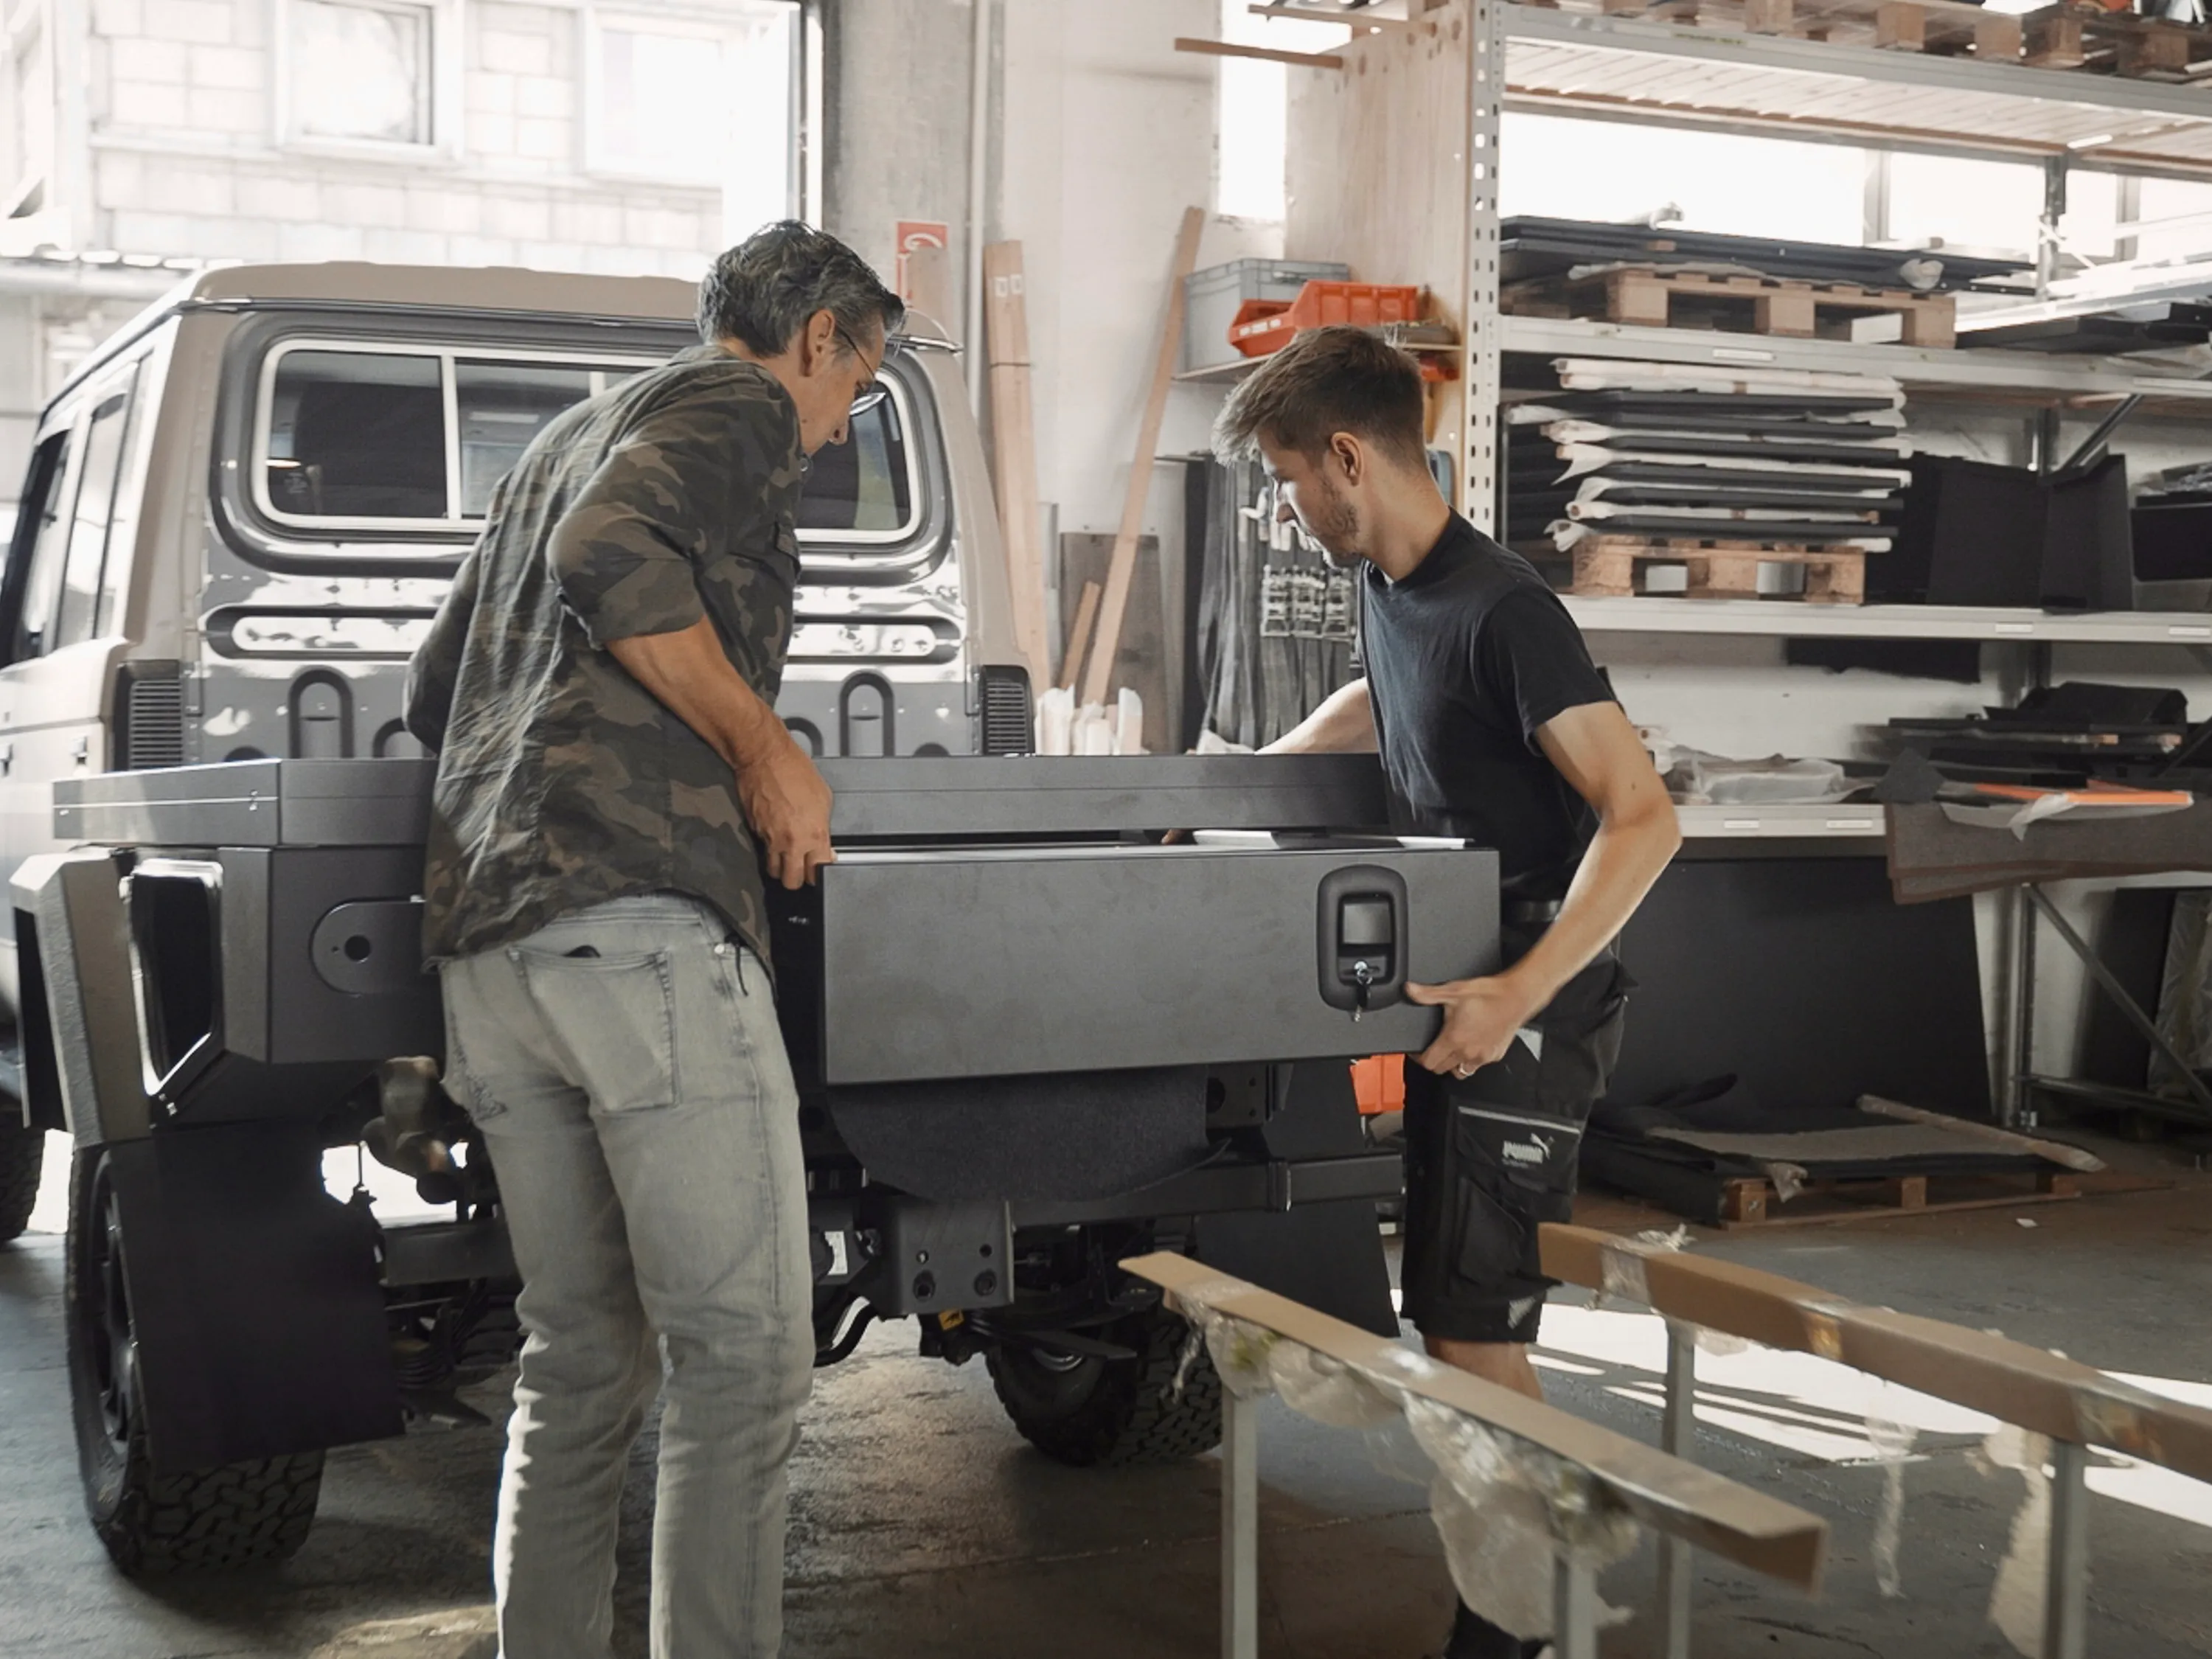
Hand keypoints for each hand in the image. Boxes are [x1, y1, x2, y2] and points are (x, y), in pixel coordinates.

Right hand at [738, 737, 834, 888]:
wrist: (765, 757)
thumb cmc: (794, 770)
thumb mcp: (824, 797)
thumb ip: (825, 826)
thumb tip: (826, 844)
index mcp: (814, 834)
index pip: (818, 872)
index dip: (819, 874)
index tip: (819, 870)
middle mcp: (792, 842)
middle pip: (793, 881)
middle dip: (798, 878)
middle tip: (802, 868)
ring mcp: (770, 839)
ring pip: (774, 871)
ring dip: (781, 868)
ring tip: (786, 857)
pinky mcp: (755, 832)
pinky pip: (763, 850)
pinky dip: (768, 849)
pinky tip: (774, 837)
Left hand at [1405, 974, 1544, 1078]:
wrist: (1516, 997)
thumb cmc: (1489, 995)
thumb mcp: (1453, 990)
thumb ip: (1428, 994)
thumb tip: (1410, 990)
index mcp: (1453, 1039)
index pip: (1428, 1062)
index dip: (1417, 1058)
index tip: (1417, 1051)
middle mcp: (1467, 1052)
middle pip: (1441, 1070)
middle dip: (1433, 1061)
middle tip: (1432, 1049)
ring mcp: (1482, 1057)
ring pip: (1460, 1072)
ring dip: (1452, 1064)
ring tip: (1451, 1050)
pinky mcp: (1495, 1056)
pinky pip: (1478, 1066)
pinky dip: (1471, 1060)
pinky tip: (1471, 1045)